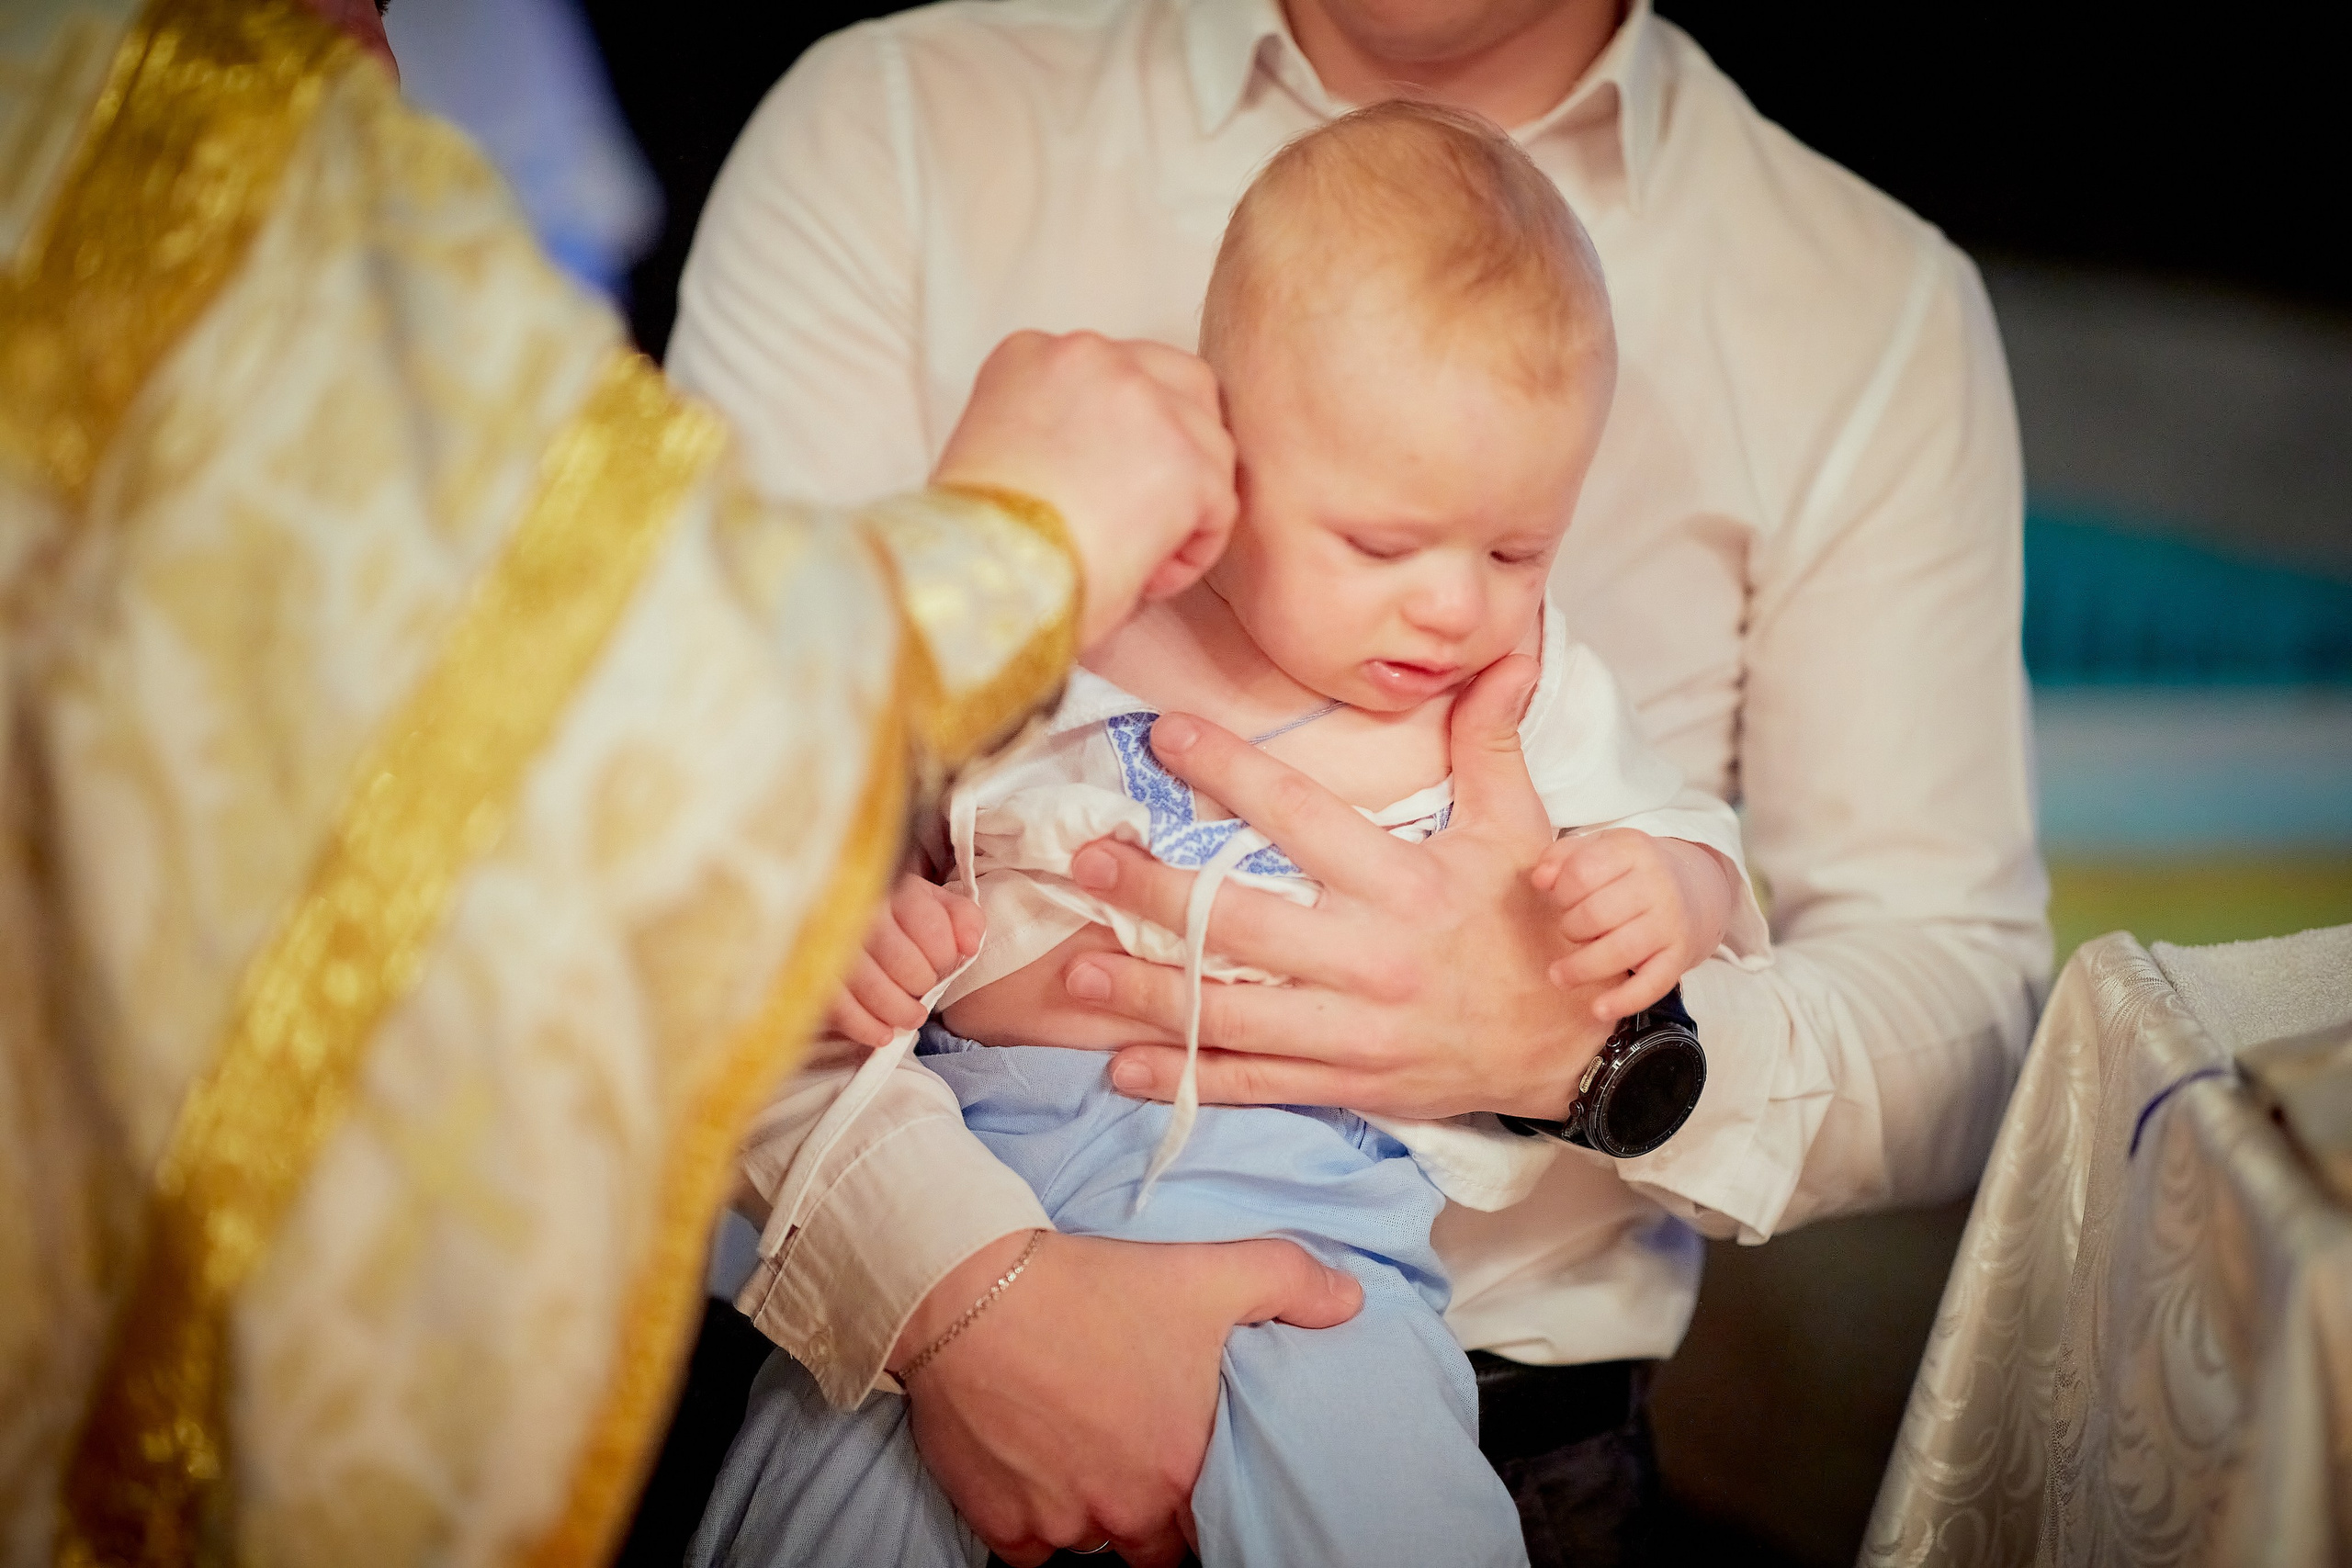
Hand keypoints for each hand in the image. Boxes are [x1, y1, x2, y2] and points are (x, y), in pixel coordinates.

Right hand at [825, 872, 985, 1046]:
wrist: (849, 915)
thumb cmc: (902, 915)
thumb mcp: (939, 905)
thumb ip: (965, 919)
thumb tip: (970, 946)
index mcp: (897, 891)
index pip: (932, 930)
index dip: (945, 958)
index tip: (942, 964)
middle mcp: (862, 912)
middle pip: (904, 963)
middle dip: (922, 985)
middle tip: (922, 989)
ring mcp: (834, 944)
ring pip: (873, 989)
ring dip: (900, 1012)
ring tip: (912, 1017)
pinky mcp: (815, 975)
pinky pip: (842, 1009)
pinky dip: (867, 1027)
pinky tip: (884, 1033)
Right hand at [895, 1231, 1362, 1566]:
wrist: (973, 1293)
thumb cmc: (1093, 1289)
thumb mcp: (1207, 1273)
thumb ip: (1289, 1284)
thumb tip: (1350, 1301)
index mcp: (1181, 1466)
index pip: (1212, 1521)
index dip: (1204, 1500)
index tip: (1189, 1469)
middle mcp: (1124, 1509)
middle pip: (1151, 1542)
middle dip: (1149, 1510)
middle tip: (1134, 1459)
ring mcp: (1058, 1522)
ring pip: (1087, 1541)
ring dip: (1091, 1510)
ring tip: (1082, 1454)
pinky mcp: (998, 1521)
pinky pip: (1025, 1549)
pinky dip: (1030, 1522)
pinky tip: (1032, 1472)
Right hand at [932, 331, 1237, 650]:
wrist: (976, 576)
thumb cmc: (971, 545)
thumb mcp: (993, 453)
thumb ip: (1049, 431)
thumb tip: (1098, 469)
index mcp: (1031, 354)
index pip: (1114, 371)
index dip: (1124, 434)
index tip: (1102, 488)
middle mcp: (1089, 356)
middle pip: (1178, 384)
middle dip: (1178, 448)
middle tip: (1150, 511)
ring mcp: (1143, 400)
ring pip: (1208, 445)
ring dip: (1186, 505)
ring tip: (1136, 558)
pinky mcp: (1186, 457)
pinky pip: (1219, 504)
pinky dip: (1193, 549)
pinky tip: (1146, 579)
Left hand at [1056, 656, 1614, 1118]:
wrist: (1571, 1049)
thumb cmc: (1533, 929)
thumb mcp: (1521, 832)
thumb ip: (1492, 745)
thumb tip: (1509, 655)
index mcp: (1407, 886)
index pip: (1301, 817)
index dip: (1230, 772)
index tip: (1165, 736)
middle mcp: (1374, 960)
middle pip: (1245, 924)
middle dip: (1158, 895)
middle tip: (1087, 865)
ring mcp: (1356, 1032)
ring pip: (1234, 1015)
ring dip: (1151, 994)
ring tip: (1080, 970)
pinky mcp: (1348, 1084)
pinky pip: (1254, 1084)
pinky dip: (1186, 1078)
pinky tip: (1122, 1065)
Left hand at [1531, 830, 1736, 1019]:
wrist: (1696, 889)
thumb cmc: (1631, 872)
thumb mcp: (1601, 849)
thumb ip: (1562, 857)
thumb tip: (1539, 880)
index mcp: (1632, 850)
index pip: (1580, 874)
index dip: (1560, 894)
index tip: (1561, 902)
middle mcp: (1657, 884)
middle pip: (1595, 914)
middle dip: (1570, 929)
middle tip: (1570, 933)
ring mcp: (1671, 922)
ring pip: (1619, 951)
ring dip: (1582, 968)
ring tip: (1560, 976)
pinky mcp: (1680, 957)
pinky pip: (1652, 984)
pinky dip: (1624, 1000)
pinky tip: (1598, 1009)